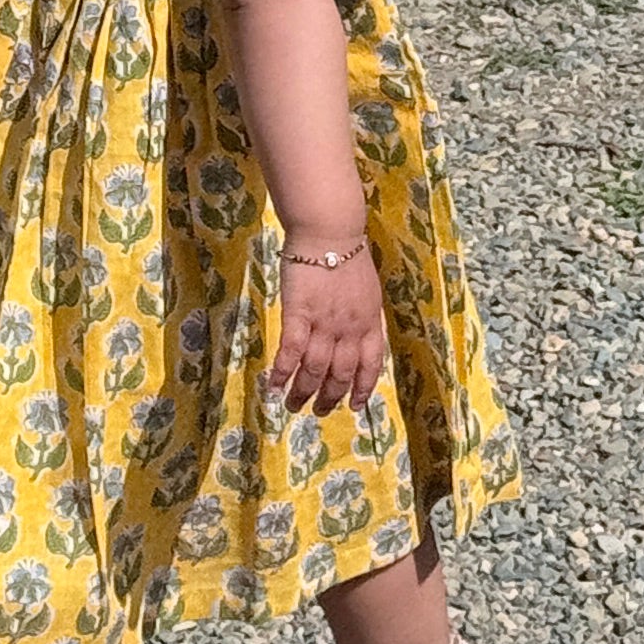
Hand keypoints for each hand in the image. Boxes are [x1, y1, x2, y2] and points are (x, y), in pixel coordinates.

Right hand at [264, 241, 383, 420]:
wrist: (329, 231)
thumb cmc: (347, 253)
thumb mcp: (368, 290)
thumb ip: (364, 316)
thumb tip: (360, 337)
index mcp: (369, 322)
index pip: (371, 365)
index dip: (363, 389)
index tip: (355, 406)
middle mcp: (350, 329)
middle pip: (342, 374)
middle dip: (330, 397)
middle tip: (319, 412)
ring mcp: (325, 323)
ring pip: (316, 369)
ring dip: (304, 392)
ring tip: (293, 405)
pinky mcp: (299, 314)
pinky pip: (292, 351)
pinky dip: (282, 372)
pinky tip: (273, 386)